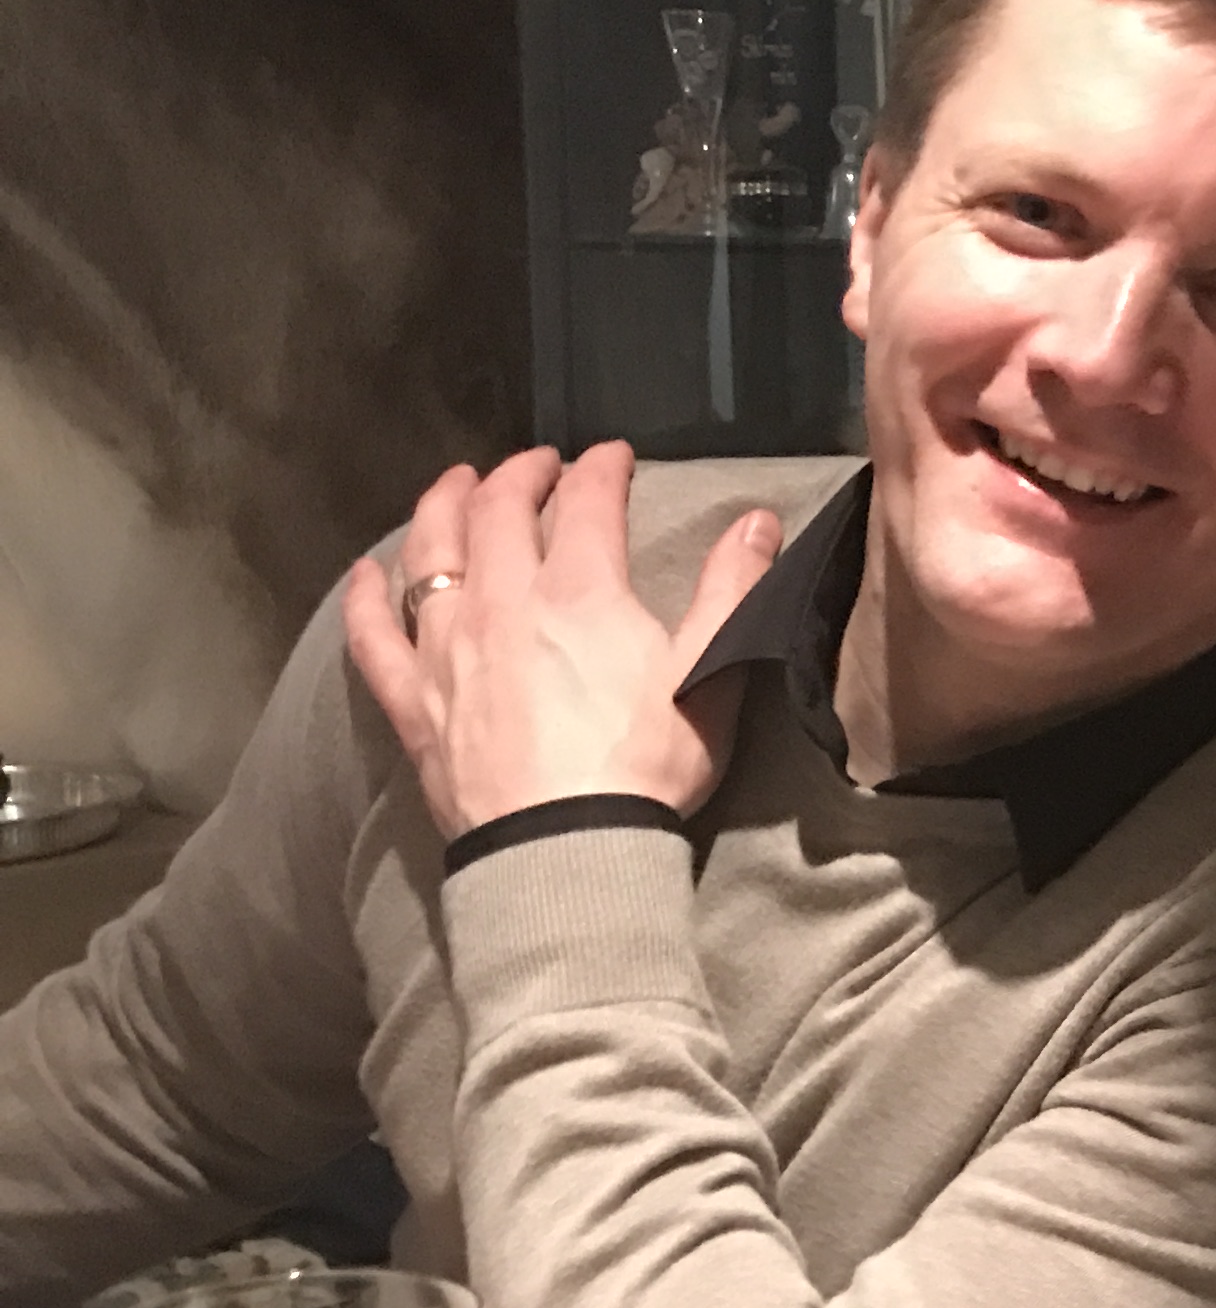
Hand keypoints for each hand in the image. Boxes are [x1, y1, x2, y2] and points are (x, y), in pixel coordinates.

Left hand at [341, 443, 779, 838]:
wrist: (568, 850)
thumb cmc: (647, 767)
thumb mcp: (712, 676)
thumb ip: (734, 591)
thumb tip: (757, 519)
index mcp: (581, 592)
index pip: (586, 503)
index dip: (601, 469)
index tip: (614, 456)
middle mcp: (502, 602)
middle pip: (497, 512)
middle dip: (519, 474)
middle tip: (538, 464)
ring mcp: (447, 649)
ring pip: (431, 554)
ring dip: (442, 507)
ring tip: (455, 485)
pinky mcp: (413, 700)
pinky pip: (374, 635)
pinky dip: (367, 595)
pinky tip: (366, 572)